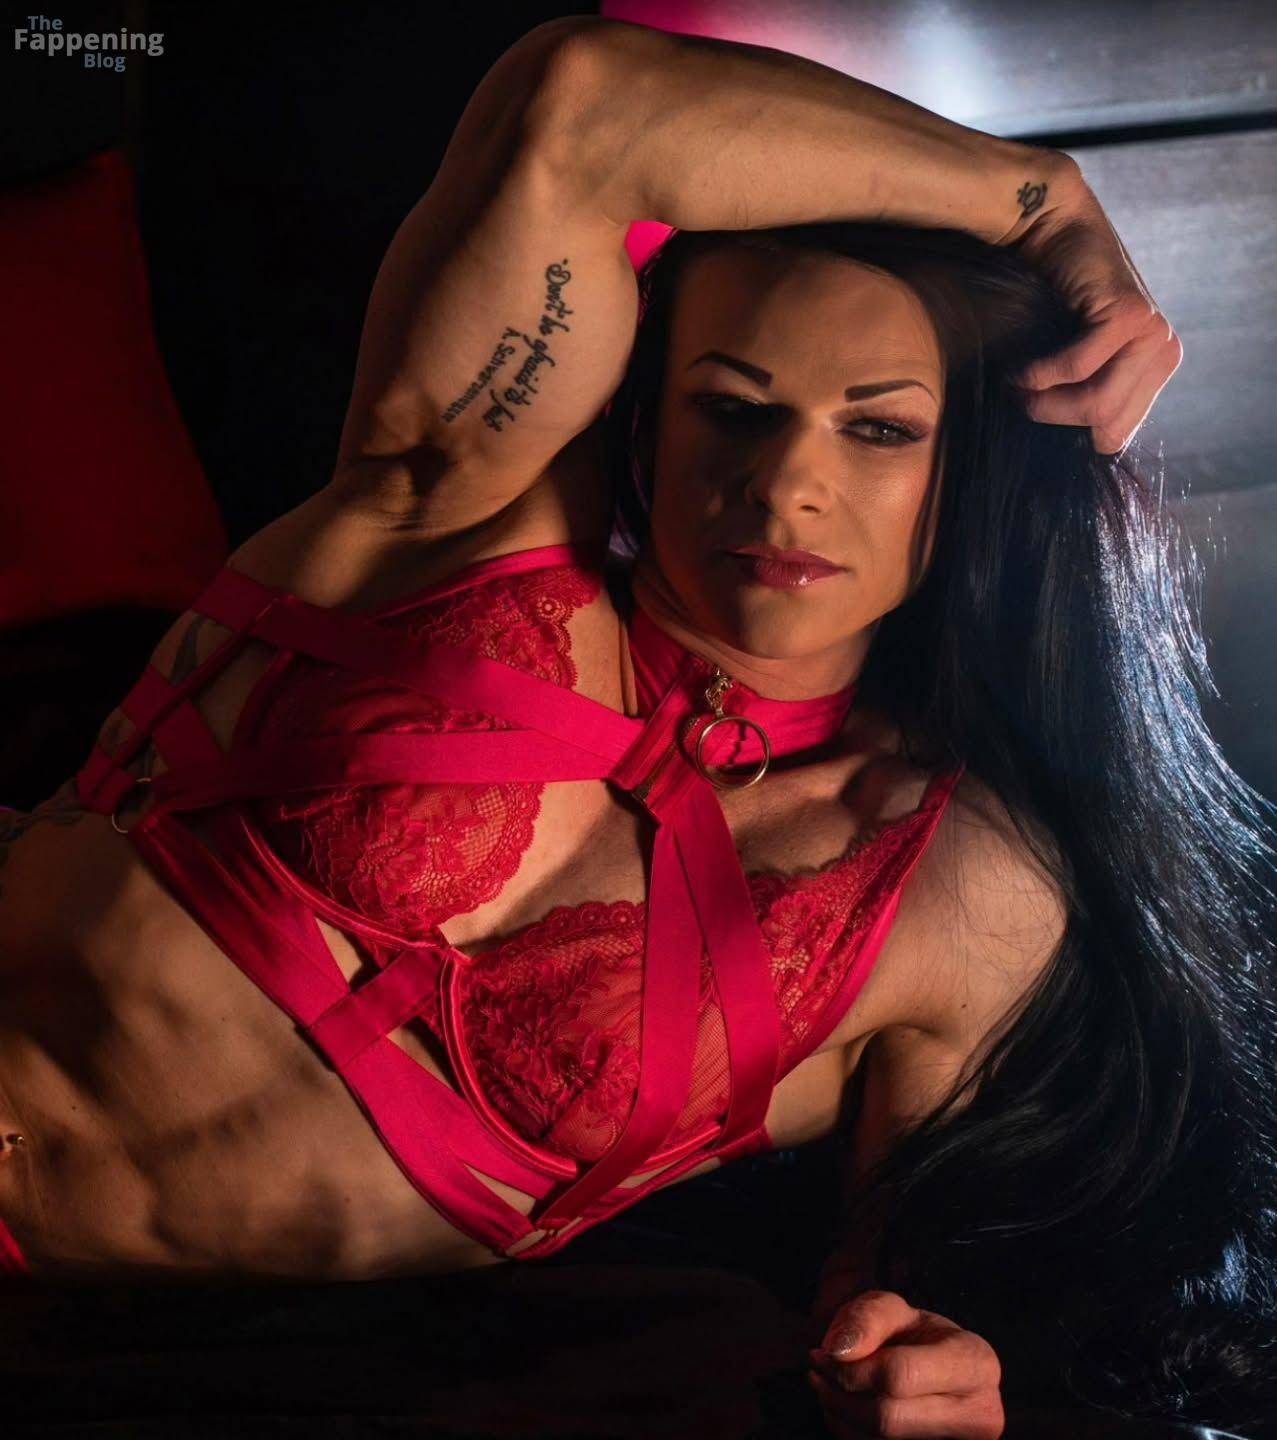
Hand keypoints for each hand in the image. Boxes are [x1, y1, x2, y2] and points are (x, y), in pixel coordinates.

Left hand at [807, 1288, 1004, 1437]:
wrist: (934, 1370)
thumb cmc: (913, 1337)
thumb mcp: (893, 1309)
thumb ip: (867, 1319)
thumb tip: (838, 1350)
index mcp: (975, 1364)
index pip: (899, 1376)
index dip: (852, 1369)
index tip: (824, 1354)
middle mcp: (981, 1414)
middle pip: (888, 1420)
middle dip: (840, 1395)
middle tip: (817, 1371)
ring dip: (838, 1416)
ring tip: (826, 1387)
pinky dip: (850, 1433)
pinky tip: (844, 1410)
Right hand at [1006, 172, 1182, 456]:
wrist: (1055, 231)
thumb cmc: (1054, 300)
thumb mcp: (1079, 357)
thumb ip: (1086, 393)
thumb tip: (1064, 450)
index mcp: (1157, 369)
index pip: (1117, 435)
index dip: (1070, 433)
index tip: (1036, 413)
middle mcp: (1164, 353)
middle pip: (1107, 425)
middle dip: (1054, 420)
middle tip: (1019, 402)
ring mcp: (1151, 334)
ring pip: (1096, 404)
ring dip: (1045, 402)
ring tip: (1017, 387)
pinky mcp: (1128, 316)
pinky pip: (1078, 369)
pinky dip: (1040, 374)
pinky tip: (1020, 369)